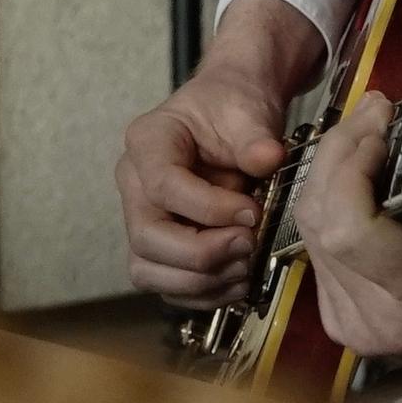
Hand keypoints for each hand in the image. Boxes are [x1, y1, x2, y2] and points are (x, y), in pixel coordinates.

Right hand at [117, 4, 314, 306]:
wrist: (232, 116)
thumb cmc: (233, 109)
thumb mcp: (247, 111)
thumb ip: (255, 137)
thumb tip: (268, 158)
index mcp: (147, 142)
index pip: (162, 186)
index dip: (208, 208)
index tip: (251, 212)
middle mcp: (133, 184)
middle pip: (146, 237)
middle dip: (202, 252)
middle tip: (249, 243)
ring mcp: (141, 218)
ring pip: (148, 270)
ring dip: (201, 280)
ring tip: (246, 266)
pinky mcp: (158, 247)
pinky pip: (166, 285)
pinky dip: (202, 293)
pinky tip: (238, 280)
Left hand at [296, 49, 401, 396]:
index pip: (350, 226)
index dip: (351, 165)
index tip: (383, 122)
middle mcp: (378, 319)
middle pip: (320, 220)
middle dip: (338, 153)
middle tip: (374, 110)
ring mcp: (354, 327)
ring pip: (309, 231)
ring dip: (332, 172)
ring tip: (367, 132)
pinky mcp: (341, 323)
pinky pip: (317, 248)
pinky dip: (333, 203)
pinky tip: (358, 175)